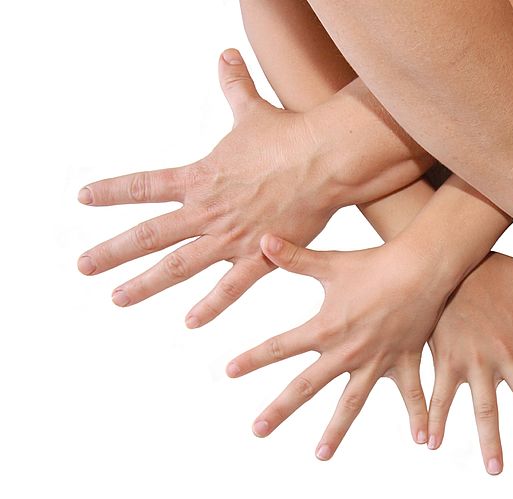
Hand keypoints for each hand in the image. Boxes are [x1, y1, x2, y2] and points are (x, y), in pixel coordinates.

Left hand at [77, 50, 338, 326]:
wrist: (323, 160)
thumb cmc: (289, 136)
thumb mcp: (252, 110)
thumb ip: (234, 87)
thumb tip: (227, 56)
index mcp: (199, 177)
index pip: (144, 185)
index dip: (112, 191)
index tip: (83, 198)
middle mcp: (206, 210)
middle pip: (148, 235)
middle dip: (111, 251)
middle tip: (83, 266)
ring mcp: (229, 236)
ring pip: (177, 265)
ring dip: (145, 284)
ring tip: (118, 298)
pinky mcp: (258, 255)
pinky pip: (230, 286)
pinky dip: (210, 305)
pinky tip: (190, 322)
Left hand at [226, 234, 450, 457]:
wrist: (420, 268)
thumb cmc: (375, 263)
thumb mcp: (330, 262)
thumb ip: (295, 258)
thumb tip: (262, 239)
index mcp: (324, 329)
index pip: (279, 347)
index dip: (252, 358)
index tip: (229, 371)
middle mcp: (346, 352)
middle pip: (305, 386)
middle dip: (279, 409)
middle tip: (257, 431)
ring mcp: (375, 361)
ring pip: (351, 403)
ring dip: (336, 430)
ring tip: (320, 455)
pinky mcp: (403, 361)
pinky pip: (411, 394)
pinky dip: (417, 417)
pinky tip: (424, 442)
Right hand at [426, 253, 512, 474]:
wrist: (445, 263)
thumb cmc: (488, 268)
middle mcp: (506, 355)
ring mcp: (475, 362)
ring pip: (486, 409)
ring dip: (491, 441)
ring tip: (496, 470)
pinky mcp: (447, 361)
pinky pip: (442, 396)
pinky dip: (435, 420)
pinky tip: (430, 443)